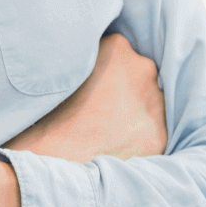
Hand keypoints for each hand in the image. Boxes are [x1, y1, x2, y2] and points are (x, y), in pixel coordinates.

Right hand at [4, 34, 164, 162]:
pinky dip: (136, 137)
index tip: (91, 81)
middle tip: (98, 105)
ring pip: (149, 103)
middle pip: (138, 74)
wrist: (53, 159)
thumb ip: (81, 58)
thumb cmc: (46, 112)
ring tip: (104, 128)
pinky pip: (151, 132)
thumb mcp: (58, 68)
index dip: (103, 68)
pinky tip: (114, 144)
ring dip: (133, 111)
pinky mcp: (159, 134)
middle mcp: (142, 69)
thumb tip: (81, 56)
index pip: (117, 50)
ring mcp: (155, 103)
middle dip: (123, 87)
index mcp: (116, 47)